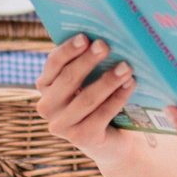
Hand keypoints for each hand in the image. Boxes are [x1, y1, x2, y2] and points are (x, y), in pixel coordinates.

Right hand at [33, 36, 135, 169]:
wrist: (109, 139)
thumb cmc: (98, 100)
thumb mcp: (87, 81)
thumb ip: (86, 63)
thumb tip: (102, 39)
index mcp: (45, 85)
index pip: (54, 63)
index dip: (69, 49)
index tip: (85, 37)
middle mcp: (47, 107)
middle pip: (68, 79)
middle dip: (88, 60)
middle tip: (105, 46)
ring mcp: (62, 125)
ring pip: (87, 98)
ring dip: (108, 80)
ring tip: (126, 67)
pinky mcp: (81, 138)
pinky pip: (102, 114)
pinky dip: (118, 97)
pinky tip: (130, 84)